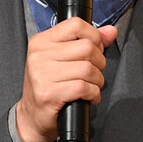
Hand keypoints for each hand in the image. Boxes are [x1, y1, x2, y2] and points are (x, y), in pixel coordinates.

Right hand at [16, 17, 117, 141]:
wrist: (32, 116)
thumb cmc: (49, 85)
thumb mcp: (63, 58)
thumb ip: (87, 41)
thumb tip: (111, 31)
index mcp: (41, 41)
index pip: (75, 24)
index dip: (94, 36)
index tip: (95, 48)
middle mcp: (39, 55)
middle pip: (86, 47)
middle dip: (99, 62)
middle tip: (94, 72)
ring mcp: (42, 74)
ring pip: (87, 68)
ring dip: (97, 80)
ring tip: (91, 86)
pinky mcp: (49, 94)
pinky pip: (83, 87)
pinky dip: (93, 93)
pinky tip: (88, 96)